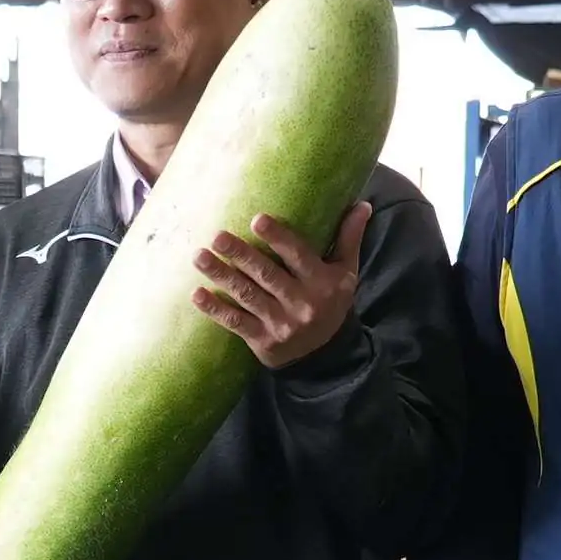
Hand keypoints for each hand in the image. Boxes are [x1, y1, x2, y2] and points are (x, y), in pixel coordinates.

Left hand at [191, 207, 368, 370]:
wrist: (326, 355)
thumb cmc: (331, 302)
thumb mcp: (346, 273)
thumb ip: (349, 238)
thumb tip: (362, 204)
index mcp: (322, 282)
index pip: (298, 256)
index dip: (278, 238)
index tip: (257, 219)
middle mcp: (302, 303)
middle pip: (266, 275)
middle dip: (241, 255)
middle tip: (218, 236)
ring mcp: (281, 324)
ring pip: (247, 296)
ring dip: (221, 276)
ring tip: (199, 257)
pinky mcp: (263, 341)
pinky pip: (236, 323)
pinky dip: (216, 309)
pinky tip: (197, 294)